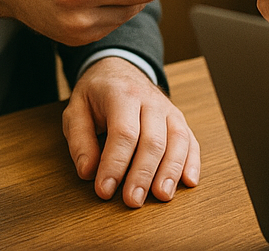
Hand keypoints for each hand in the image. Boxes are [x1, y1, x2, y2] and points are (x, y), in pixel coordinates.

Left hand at [63, 56, 200, 207]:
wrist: (119, 68)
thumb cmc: (97, 93)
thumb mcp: (76, 108)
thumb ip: (79, 139)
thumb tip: (88, 171)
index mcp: (122, 93)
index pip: (124, 132)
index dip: (115, 163)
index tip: (104, 190)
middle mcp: (150, 100)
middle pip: (153, 139)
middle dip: (143, 173)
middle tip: (132, 200)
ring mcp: (167, 109)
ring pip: (177, 140)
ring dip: (170, 171)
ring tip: (162, 196)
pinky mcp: (178, 119)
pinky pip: (190, 140)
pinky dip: (192, 161)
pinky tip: (189, 181)